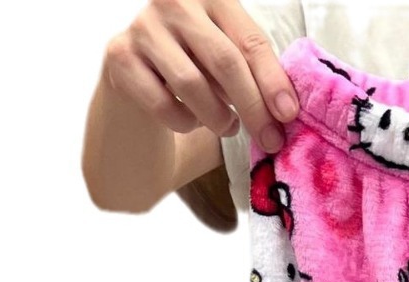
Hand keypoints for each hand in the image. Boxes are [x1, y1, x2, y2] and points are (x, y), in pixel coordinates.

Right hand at [102, 0, 297, 150]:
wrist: (137, 83)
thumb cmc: (195, 70)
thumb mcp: (226, 61)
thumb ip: (251, 71)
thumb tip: (284, 109)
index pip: (250, 40)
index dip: (272, 80)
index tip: (288, 114)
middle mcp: (174, 1)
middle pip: (225, 62)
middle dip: (253, 108)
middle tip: (270, 140)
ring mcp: (144, 26)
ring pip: (193, 86)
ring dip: (219, 119)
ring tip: (228, 127)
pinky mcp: (120, 55)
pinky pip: (164, 104)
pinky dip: (185, 123)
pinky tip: (191, 119)